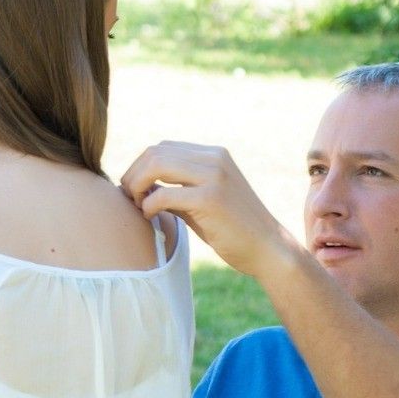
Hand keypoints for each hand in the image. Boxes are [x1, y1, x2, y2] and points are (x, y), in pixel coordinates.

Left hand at [120, 141, 297, 279]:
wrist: (268, 249)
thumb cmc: (231, 230)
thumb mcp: (201, 201)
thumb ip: (175, 188)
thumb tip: (138, 186)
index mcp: (213, 155)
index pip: (162, 148)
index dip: (139, 167)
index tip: (133, 191)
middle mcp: (214, 158)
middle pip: (155, 153)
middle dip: (133, 176)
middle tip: (130, 200)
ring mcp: (213, 176)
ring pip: (156, 166)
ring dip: (137, 186)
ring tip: (139, 207)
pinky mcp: (210, 198)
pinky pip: (163, 194)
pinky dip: (148, 206)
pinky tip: (150, 217)